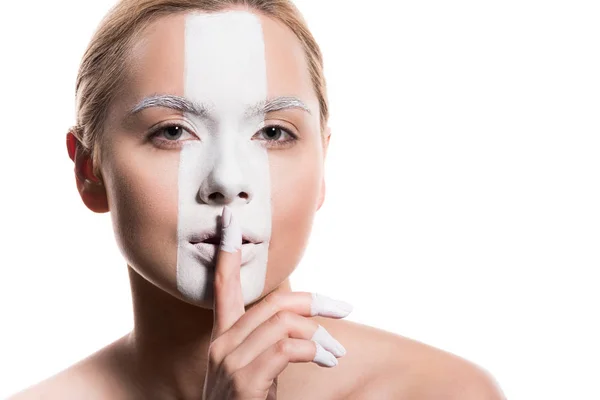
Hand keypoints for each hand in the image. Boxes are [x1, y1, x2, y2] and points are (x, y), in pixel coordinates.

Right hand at [202, 206, 352, 399]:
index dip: (228, 253)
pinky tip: (324, 360)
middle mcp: (222, 343)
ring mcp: (230, 362)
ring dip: (318, 334)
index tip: (230, 222)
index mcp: (223, 336)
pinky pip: (287, 348)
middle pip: (273, 302)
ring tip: (335, 352)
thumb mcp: (254, 367)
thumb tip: (305, 324)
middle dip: (313, 301)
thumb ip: (269, 340)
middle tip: (344, 308)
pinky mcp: (244, 382)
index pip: (222, 286)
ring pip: (282, 323)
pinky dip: (312, 350)